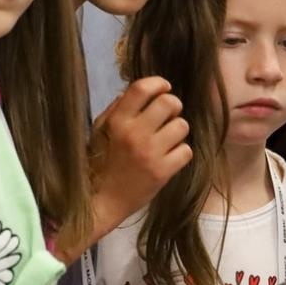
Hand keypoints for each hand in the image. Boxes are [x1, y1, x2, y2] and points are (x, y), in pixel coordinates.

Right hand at [89, 77, 189, 228]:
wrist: (101, 202)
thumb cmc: (99, 164)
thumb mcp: (99, 132)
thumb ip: (116, 110)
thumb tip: (137, 91)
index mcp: (117, 121)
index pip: (142, 88)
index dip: (158, 83)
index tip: (164, 87)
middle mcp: (134, 133)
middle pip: (169, 102)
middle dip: (173, 106)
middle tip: (169, 116)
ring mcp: (150, 153)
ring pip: (182, 125)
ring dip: (177, 131)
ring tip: (167, 140)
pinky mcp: (162, 172)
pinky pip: (186, 150)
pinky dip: (181, 153)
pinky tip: (170, 158)